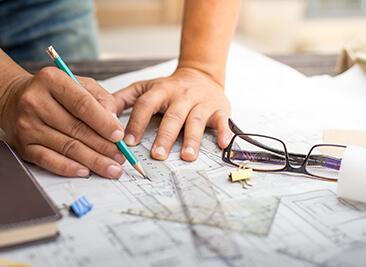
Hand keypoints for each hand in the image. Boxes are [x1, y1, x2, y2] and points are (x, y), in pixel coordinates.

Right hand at [0, 67, 125, 177]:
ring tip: (111, 168)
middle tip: (120, 157)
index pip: (82, 104)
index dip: (104, 123)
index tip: (119, 136)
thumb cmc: (54, 92)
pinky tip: (85, 171)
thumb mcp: (80, 84)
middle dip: (104, 146)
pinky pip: (49, 160)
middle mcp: (36, 102)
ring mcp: (28, 125)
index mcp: (52, 81)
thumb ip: (101, 99)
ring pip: (67, 147)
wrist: (15, 98)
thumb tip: (114, 123)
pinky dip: (69, 167)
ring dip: (93, 160)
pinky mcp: (23, 145)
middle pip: (77, 129)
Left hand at [113, 67, 232, 160]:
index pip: (146, 105)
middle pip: (173, 116)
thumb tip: (101, 112)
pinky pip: (222, 121)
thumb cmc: (171, 86)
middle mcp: (182, 95)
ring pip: (196, 121)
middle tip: (158, 155)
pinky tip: (223, 143)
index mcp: (162, 90)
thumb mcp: (146, 87)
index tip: (128, 141)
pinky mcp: (219, 109)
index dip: (137, 123)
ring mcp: (202, 102)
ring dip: (192, 139)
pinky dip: (224, 133)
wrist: (201, 74)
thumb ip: (123, 98)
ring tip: (187, 156)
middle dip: (165, 136)